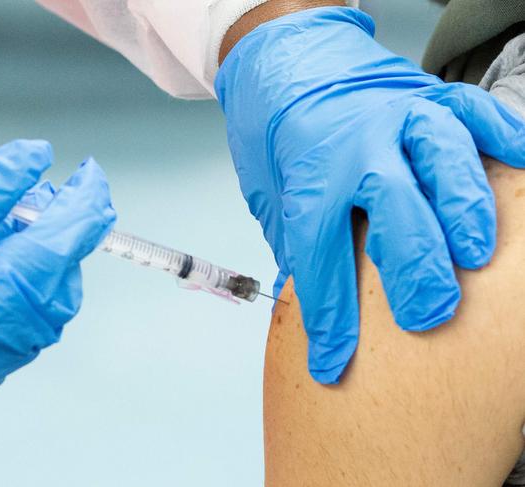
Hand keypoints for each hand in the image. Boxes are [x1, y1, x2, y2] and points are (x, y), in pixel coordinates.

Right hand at [0, 140, 115, 417]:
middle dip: (57, 229)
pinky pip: (18, 328)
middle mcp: (10, 343)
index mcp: (0, 303)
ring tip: (5, 227)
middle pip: (61, 272)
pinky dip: (15, 291)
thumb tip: (35, 155)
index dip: (85, 201)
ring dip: (36, 260)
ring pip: (44, 302)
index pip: (67, 240)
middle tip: (32, 198)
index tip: (90, 174)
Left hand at [215, 7, 524, 382]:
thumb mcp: (271, 194)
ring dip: (467, 209)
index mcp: (309, 174)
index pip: (318, 257)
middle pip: (394, 209)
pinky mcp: (428, 94)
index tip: (333, 365)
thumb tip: (311, 295)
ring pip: (445, 158)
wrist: (283, 62)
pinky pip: (475, 112)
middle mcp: (358, 143)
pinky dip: (504, 139)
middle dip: (416, 268)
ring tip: (477, 253)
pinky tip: (520, 166)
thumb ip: (297, 240)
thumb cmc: (277, 136)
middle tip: (428, 315)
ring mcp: (398, 115)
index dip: (328, 319)